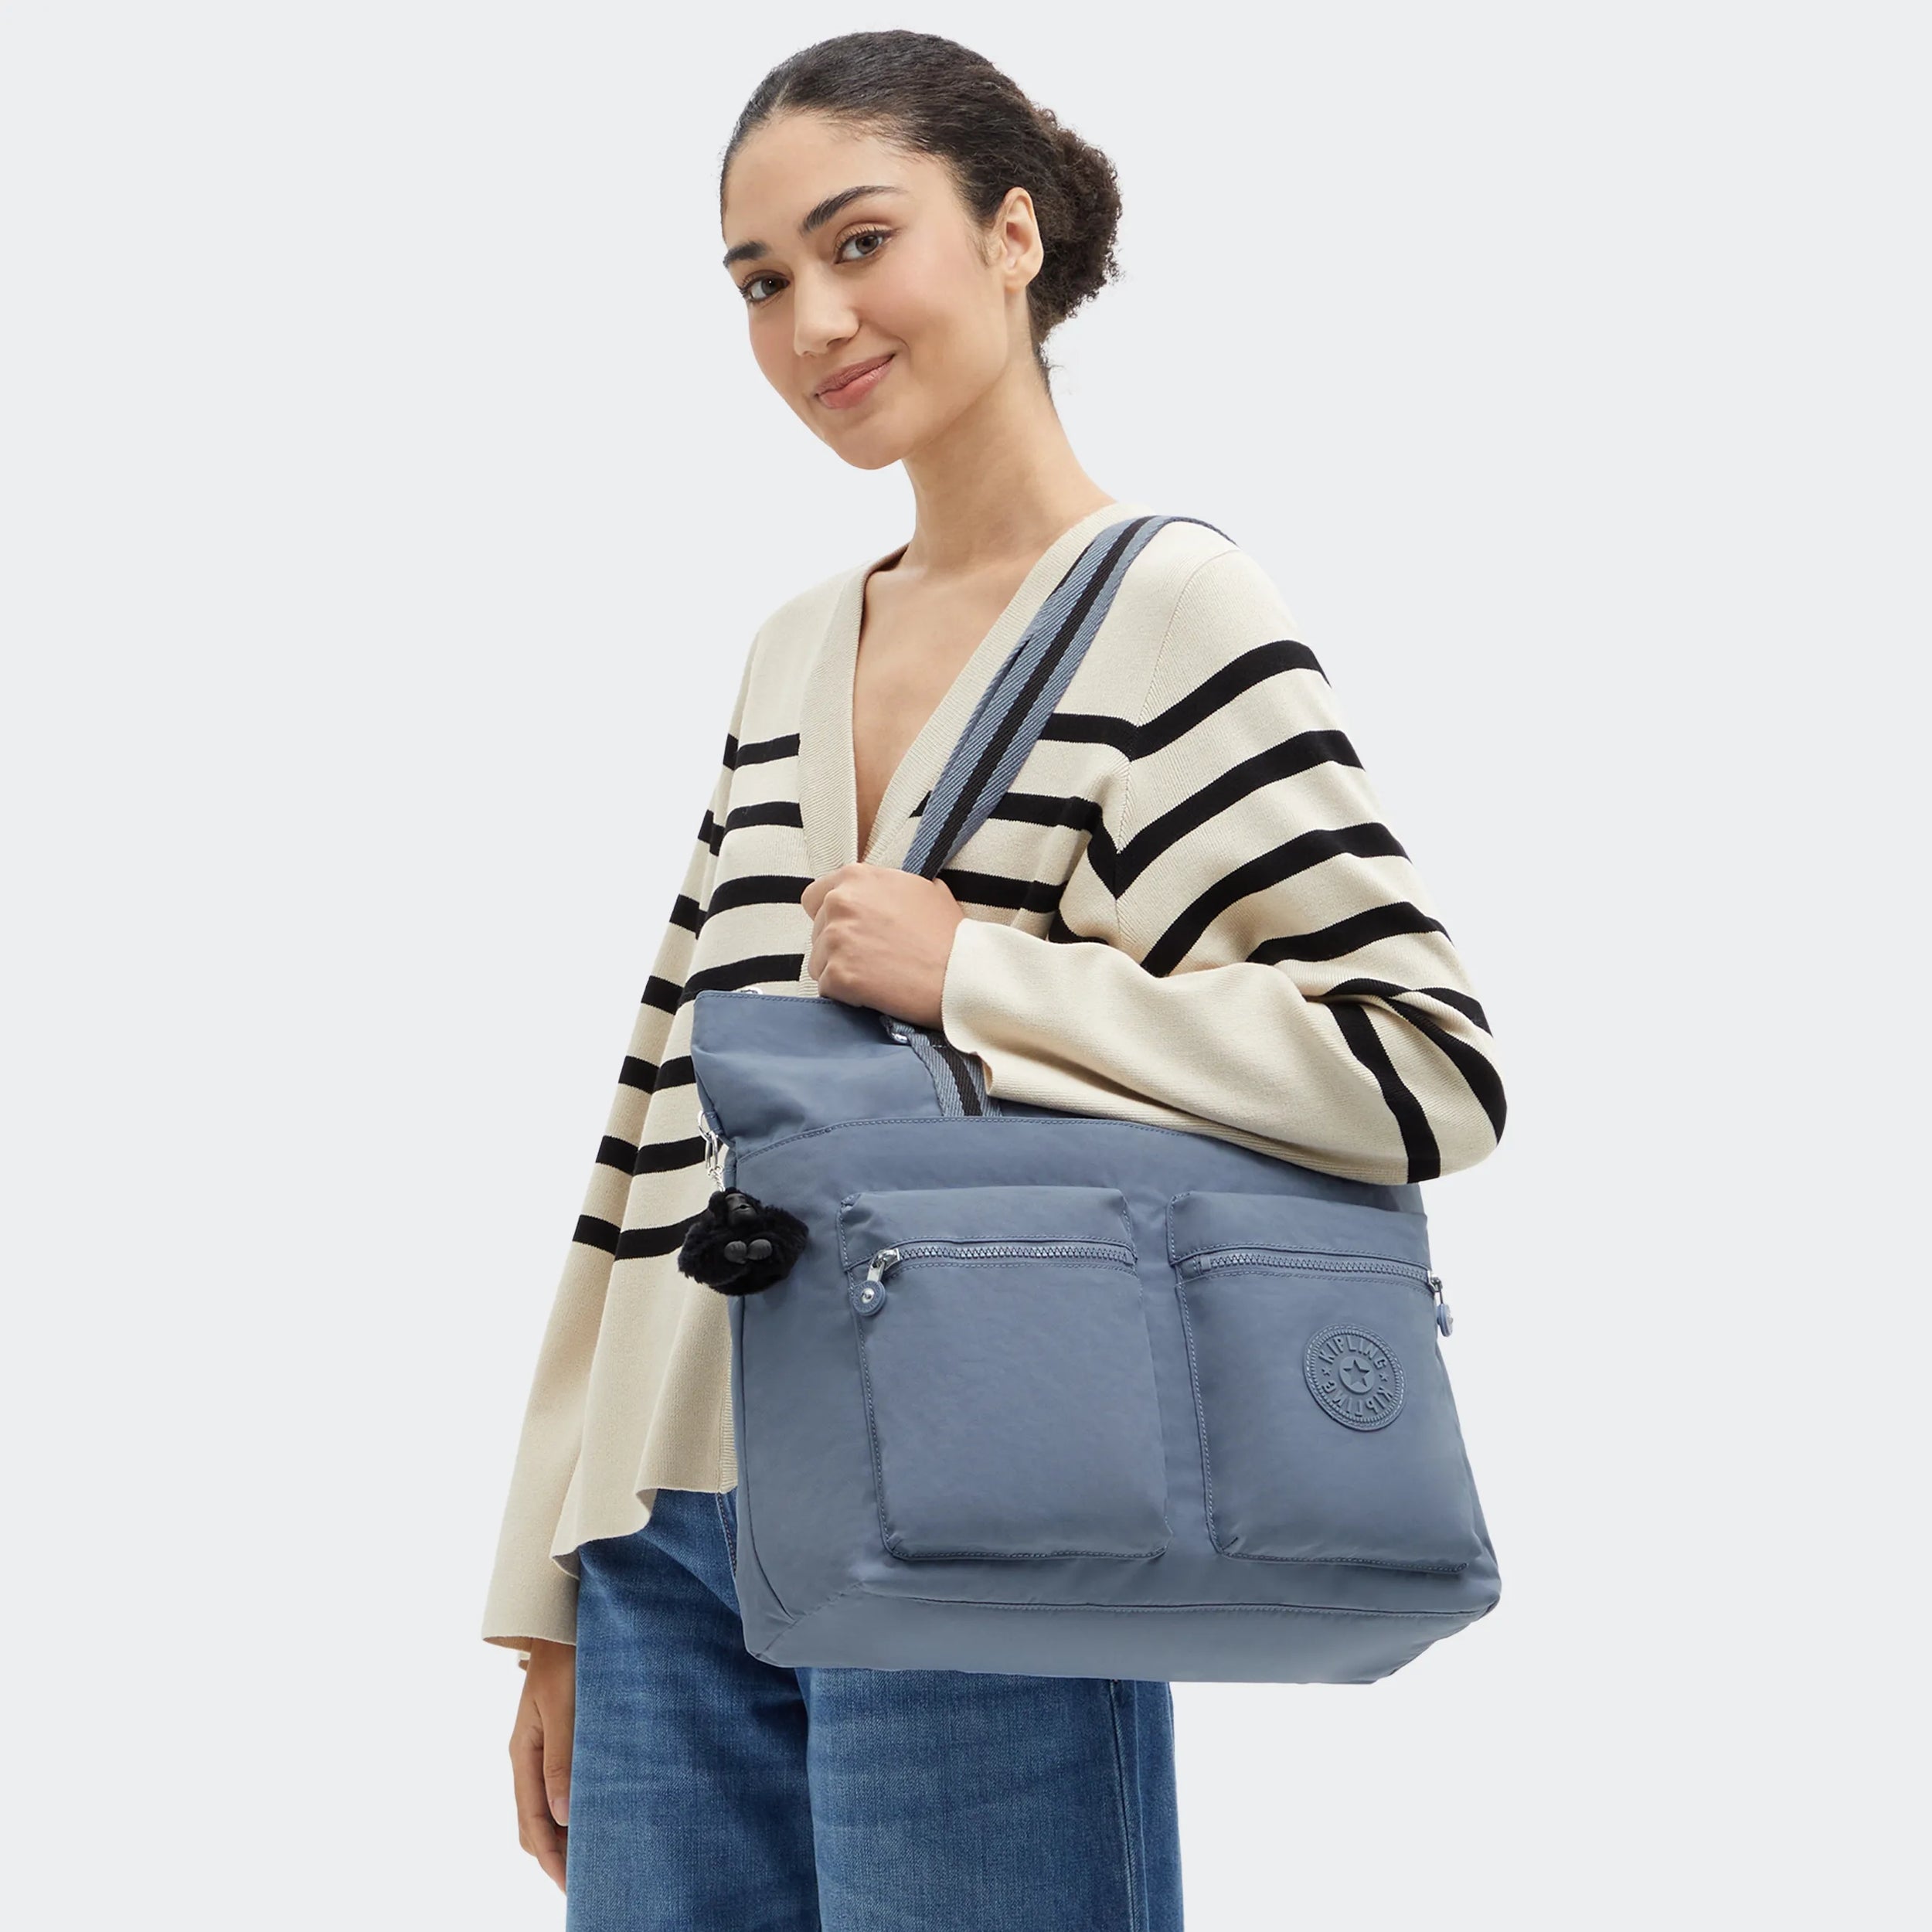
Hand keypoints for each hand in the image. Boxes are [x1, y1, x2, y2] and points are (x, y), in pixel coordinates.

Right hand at [508, 1638, 574, 1891]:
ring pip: (543, 1810)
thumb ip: (564, 1759)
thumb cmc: (568, 1658)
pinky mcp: (556, 1740)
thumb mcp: (565, 1707)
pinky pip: (556, 1789)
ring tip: (590, 1861)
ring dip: (562, 1838)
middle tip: (585, 1885)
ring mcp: (540, 1750)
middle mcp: (528, 1757)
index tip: (571, 1886)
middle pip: (533, 1824)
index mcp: (524, 1753)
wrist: (563, 1623)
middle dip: (554, 1857)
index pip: (532, 1821)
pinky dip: (569, 1813)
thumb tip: (563, 1814)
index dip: (551, 1857)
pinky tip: (591, 1819)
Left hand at [801, 862, 964, 1025]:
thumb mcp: (926, 889)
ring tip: (877, 977)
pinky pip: (826, 988)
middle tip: (872, 958)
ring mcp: (836, 939)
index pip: (815, 897)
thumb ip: (891, 886)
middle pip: (816, 932)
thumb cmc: (949, 935)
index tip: (850, 930)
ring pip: (818, 962)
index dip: (830, 916)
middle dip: (838, 946)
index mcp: (857, 877)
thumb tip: (883, 892)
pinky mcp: (837, 975)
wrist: (961, 976)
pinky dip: (845, 995)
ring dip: (841, 972)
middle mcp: (840, 903)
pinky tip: (875, 992)